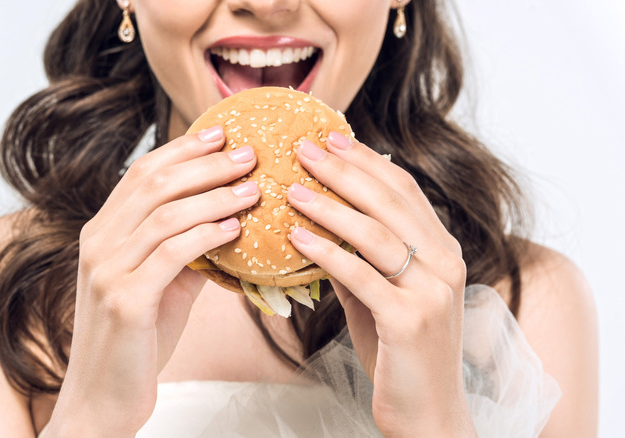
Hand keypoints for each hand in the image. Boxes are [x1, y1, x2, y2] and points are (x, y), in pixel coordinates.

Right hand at [46, 126, 258, 436]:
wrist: (103, 396)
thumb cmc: (137, 340)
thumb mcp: (160, 284)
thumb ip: (184, 249)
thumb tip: (229, 219)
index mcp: (101, 233)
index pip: (140, 173)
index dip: (182, 149)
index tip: (220, 133)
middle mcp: (97, 244)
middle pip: (153, 183)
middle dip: (205, 164)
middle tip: (248, 155)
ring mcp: (107, 271)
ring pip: (164, 214)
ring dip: (214, 196)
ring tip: (253, 188)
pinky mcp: (124, 301)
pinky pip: (172, 254)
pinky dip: (207, 235)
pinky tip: (235, 228)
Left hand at [287, 133, 475, 436]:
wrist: (426, 412)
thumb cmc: (398, 352)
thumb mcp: (380, 295)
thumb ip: (359, 258)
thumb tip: (320, 223)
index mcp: (442, 250)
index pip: (404, 190)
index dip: (366, 161)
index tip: (330, 137)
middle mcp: (445, 263)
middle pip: (390, 202)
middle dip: (343, 170)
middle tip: (303, 148)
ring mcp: (432, 291)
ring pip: (376, 234)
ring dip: (329, 206)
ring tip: (291, 189)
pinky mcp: (410, 320)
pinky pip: (361, 276)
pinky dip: (327, 253)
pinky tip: (296, 237)